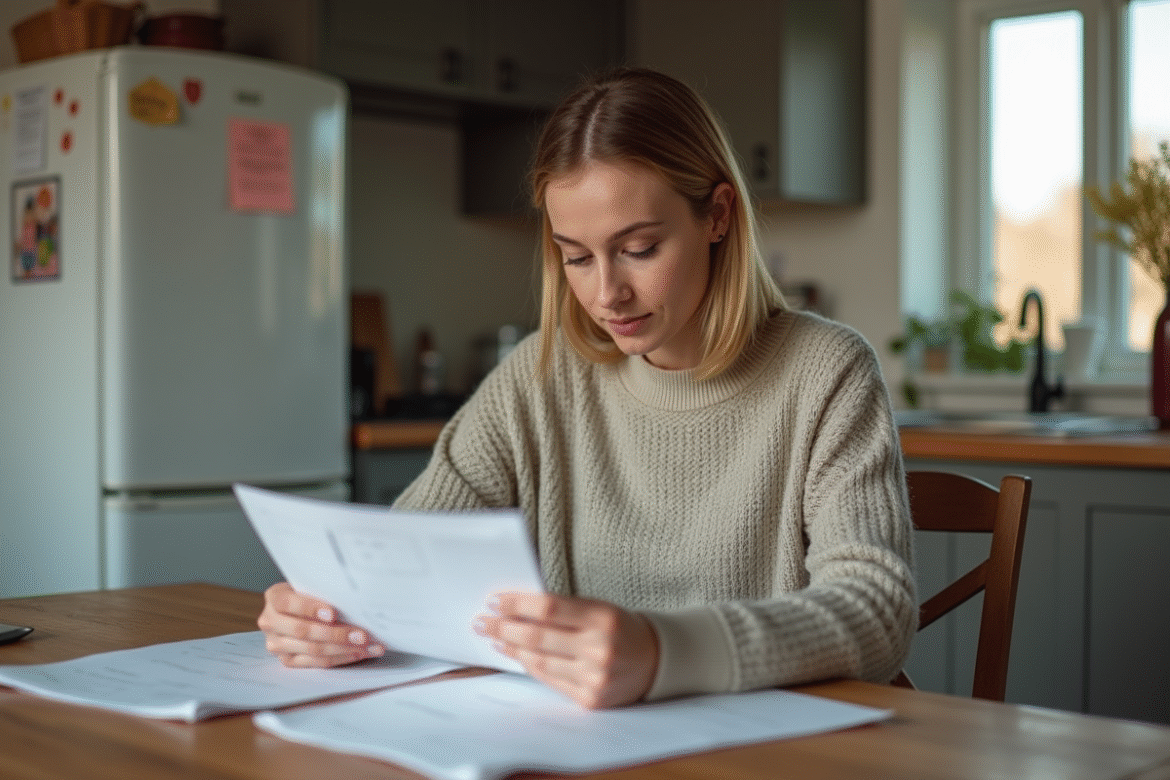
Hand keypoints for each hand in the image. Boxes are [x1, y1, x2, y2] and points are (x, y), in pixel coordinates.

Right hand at [257, 582, 384, 667]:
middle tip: (363, 635)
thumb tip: (354, 600)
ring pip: (313, 649)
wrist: (293, 610)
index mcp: (274, 598)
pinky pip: (317, 663)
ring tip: (369, 646)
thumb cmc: (308, 594)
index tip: (333, 613)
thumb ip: (323, 592)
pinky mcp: (287, 661)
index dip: (310, 608)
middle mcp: (270, 622)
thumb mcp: (309, 586)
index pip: (288, 603)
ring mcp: (276, 644)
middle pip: (304, 631)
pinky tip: (358, 653)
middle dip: (337, 634)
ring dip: (344, 649)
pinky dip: (340, 658)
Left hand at [473, 593, 658, 708]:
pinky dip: (530, 666)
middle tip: (483, 621)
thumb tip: (516, 609)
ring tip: (495, 638)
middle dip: (504, 628)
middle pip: (537, 637)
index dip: (516, 604)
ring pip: (539, 661)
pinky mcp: (590, 699)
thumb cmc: (621, 629)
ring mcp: (595, 677)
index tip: (494, 600)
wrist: (656, 661)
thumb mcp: (599, 608)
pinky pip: (550, 680)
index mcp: (603, 617)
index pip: (548, 607)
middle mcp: (599, 648)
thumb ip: (563, 609)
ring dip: (511, 649)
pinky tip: (517, 656)